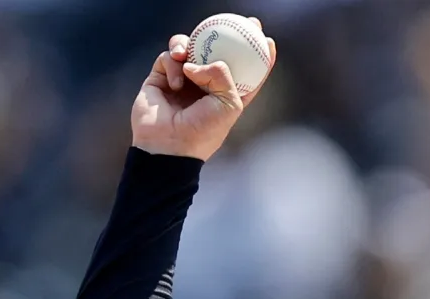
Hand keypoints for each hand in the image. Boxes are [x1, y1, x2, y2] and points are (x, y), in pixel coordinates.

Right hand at [130, 24, 276, 160]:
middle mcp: (206, 85)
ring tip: (186, 55)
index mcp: (227, 95)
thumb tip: (200, 62)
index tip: (268, 41)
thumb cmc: (203, 131)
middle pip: (218, 52)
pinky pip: (169, 57)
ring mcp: (183, 79)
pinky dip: (173, 65)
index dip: (258, 56)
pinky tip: (176, 84)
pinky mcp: (162, 76)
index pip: (246, 71)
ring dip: (189, 45)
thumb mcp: (229, 105)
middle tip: (239, 22)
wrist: (167, 145)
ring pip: (190, 47)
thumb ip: (223, 75)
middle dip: (227, 34)